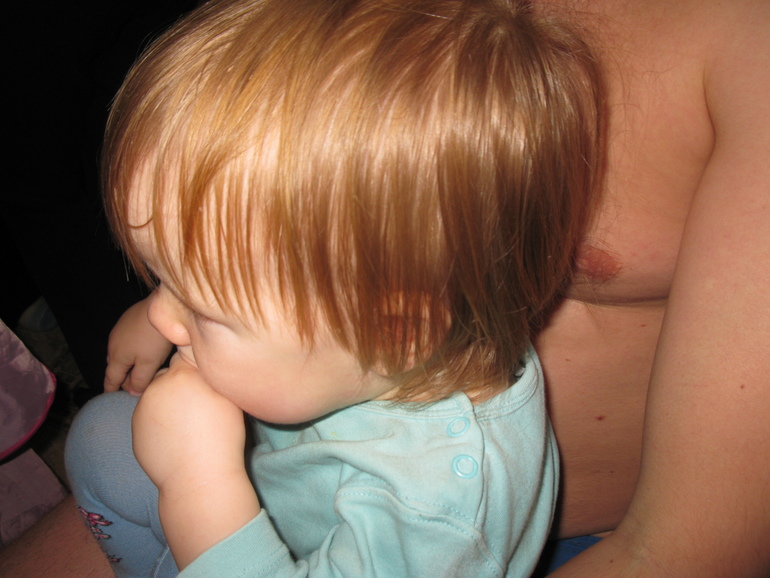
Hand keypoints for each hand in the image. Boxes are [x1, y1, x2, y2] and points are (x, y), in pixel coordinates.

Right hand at [104, 295, 172, 394]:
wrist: (160, 308)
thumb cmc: (155, 339)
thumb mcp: (149, 364)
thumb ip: (140, 380)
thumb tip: (132, 392)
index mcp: (117, 357)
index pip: (111, 378)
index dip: (110, 389)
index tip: (109, 397)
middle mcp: (113, 344)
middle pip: (113, 365)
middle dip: (120, 376)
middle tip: (129, 385)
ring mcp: (119, 330)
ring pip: (118, 352)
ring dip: (125, 362)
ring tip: (135, 368)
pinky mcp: (127, 320)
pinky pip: (124, 340)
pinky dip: (129, 348)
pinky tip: (141, 348)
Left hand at [132, 353, 247, 487]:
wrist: (199, 478)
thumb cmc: (222, 437)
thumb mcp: (227, 397)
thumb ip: (211, 375)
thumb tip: (204, 363)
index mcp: (184, 374)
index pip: (184, 357)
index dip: (193, 369)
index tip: (202, 382)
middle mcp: (158, 386)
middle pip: (168, 376)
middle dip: (178, 386)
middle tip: (196, 407)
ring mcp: (143, 408)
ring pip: (156, 397)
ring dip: (166, 404)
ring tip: (185, 426)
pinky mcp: (135, 428)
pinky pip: (148, 417)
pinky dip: (158, 423)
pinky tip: (174, 439)